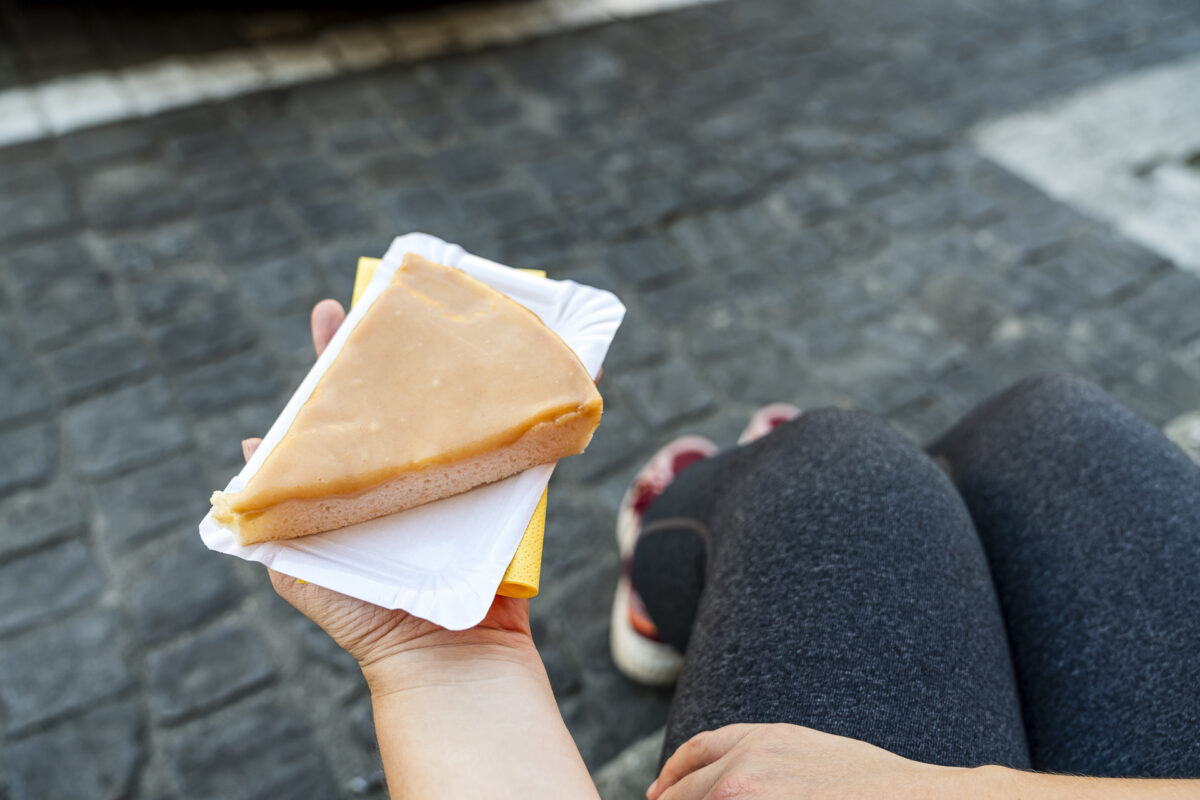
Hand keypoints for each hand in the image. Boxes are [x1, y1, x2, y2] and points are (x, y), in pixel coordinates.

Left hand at [242, 299, 536, 690]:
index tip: (330, 311)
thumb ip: (275, 518)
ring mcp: (461, 483)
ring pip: (464, 414)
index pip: (343, 412)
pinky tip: (543, 370)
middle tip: (397, 294)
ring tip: (470, 315)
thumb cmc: (371, 618)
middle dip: (400, 347)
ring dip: (470, 369)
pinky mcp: (508, 497)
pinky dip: (534, 410)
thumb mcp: (303, 568)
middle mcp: (412, 477)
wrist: (446, 662)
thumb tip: (252, 449)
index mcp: (363, 486)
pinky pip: (521, 446)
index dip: (333, 363)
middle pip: (404, 399)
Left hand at [650, 723, 969, 799]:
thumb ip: (769, 760)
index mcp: (763, 742)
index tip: (661, 794)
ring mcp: (750, 799)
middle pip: (683, 795)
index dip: (673, 775)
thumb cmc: (880, 789)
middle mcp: (746, 771)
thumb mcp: (815, 754)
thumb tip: (733, 783)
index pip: (696, 753)